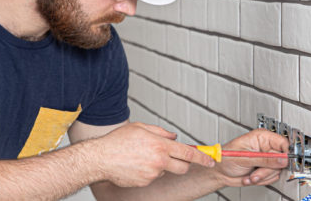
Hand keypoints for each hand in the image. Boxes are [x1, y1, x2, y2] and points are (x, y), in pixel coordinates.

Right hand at [92, 122, 215, 187]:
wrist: (100, 158)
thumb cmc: (118, 141)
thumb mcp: (141, 128)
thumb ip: (161, 132)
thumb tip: (173, 137)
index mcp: (160, 145)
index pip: (188, 153)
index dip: (202, 157)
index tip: (210, 160)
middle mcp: (159, 160)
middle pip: (183, 167)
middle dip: (184, 164)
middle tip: (176, 159)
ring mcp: (152, 173)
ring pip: (166, 171)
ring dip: (161, 166)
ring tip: (144, 158)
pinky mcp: (145, 182)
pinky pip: (153, 177)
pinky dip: (149, 172)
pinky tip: (137, 165)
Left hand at [214, 129, 288, 186]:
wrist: (220, 172)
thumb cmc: (225, 158)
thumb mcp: (244, 158)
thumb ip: (264, 159)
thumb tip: (282, 159)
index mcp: (261, 137)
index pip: (283, 143)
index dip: (285, 154)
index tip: (282, 162)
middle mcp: (265, 147)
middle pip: (281, 159)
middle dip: (267, 170)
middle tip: (255, 172)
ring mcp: (266, 159)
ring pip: (277, 170)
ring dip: (262, 176)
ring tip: (250, 174)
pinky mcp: (265, 169)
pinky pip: (272, 177)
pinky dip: (261, 180)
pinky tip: (251, 176)